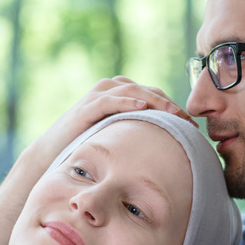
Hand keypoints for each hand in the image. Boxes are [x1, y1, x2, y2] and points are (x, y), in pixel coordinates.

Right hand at [29, 76, 195, 163]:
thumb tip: (169, 153)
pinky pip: (110, 100)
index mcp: (122, 96)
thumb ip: (138, 137)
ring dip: (155, 101)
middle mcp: (111, 89)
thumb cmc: (88, 149)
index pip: (156, 96)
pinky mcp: (87, 107)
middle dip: (171, 105)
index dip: (175, 108)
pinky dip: (127, 101)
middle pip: (149, 91)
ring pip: (133, 91)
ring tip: (174, 113)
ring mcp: (98, 96)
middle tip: (189, 122)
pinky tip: (142, 107)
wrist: (51, 154)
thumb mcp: (118, 140)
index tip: (193, 126)